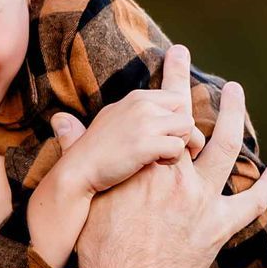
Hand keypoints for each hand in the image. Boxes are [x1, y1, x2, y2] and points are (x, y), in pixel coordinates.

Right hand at [50, 87, 204, 196]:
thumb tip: (157, 115)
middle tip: (173, 151)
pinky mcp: (145, 143)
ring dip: (181, 146)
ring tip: (163, 158)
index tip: (172, 137)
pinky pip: (178, 147)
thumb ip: (138, 112)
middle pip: (186, 112)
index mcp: (137, 97)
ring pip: (187, 127)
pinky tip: (157, 165)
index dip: (179, 120)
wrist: (78, 170)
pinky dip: (173, 159)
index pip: (177, 99)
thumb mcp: (115, 118)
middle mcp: (142, 104)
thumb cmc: (97, 151)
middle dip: (185, 134)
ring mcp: (144, 122)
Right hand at [77, 45, 266, 267]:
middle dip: (187, 85)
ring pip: (227, 148)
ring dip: (233, 117)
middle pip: (189, 120)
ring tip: (236, 92)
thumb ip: (79, 154)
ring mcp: (203, 201)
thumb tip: (61, 121)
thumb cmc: (100, 250)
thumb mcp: (87, 197)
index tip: (172, 58)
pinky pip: (251, 202)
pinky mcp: (219, 228)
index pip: (160, 113)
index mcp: (145, 165)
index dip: (166, 83)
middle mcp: (178, 175)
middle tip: (189, 60)